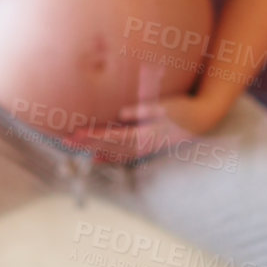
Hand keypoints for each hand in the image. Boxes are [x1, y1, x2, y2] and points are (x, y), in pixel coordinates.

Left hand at [64, 93, 227, 163]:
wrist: (199, 121)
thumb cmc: (181, 109)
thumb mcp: (166, 106)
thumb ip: (146, 110)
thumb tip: (123, 114)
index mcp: (145, 134)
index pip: (113, 136)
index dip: (94, 136)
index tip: (76, 133)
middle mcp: (142, 145)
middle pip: (109, 146)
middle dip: (88, 143)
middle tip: (66, 140)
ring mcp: (145, 149)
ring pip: (115, 153)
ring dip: (95, 149)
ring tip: (75, 147)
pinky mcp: (146, 148)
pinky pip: (124, 156)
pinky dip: (110, 158)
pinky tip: (96, 159)